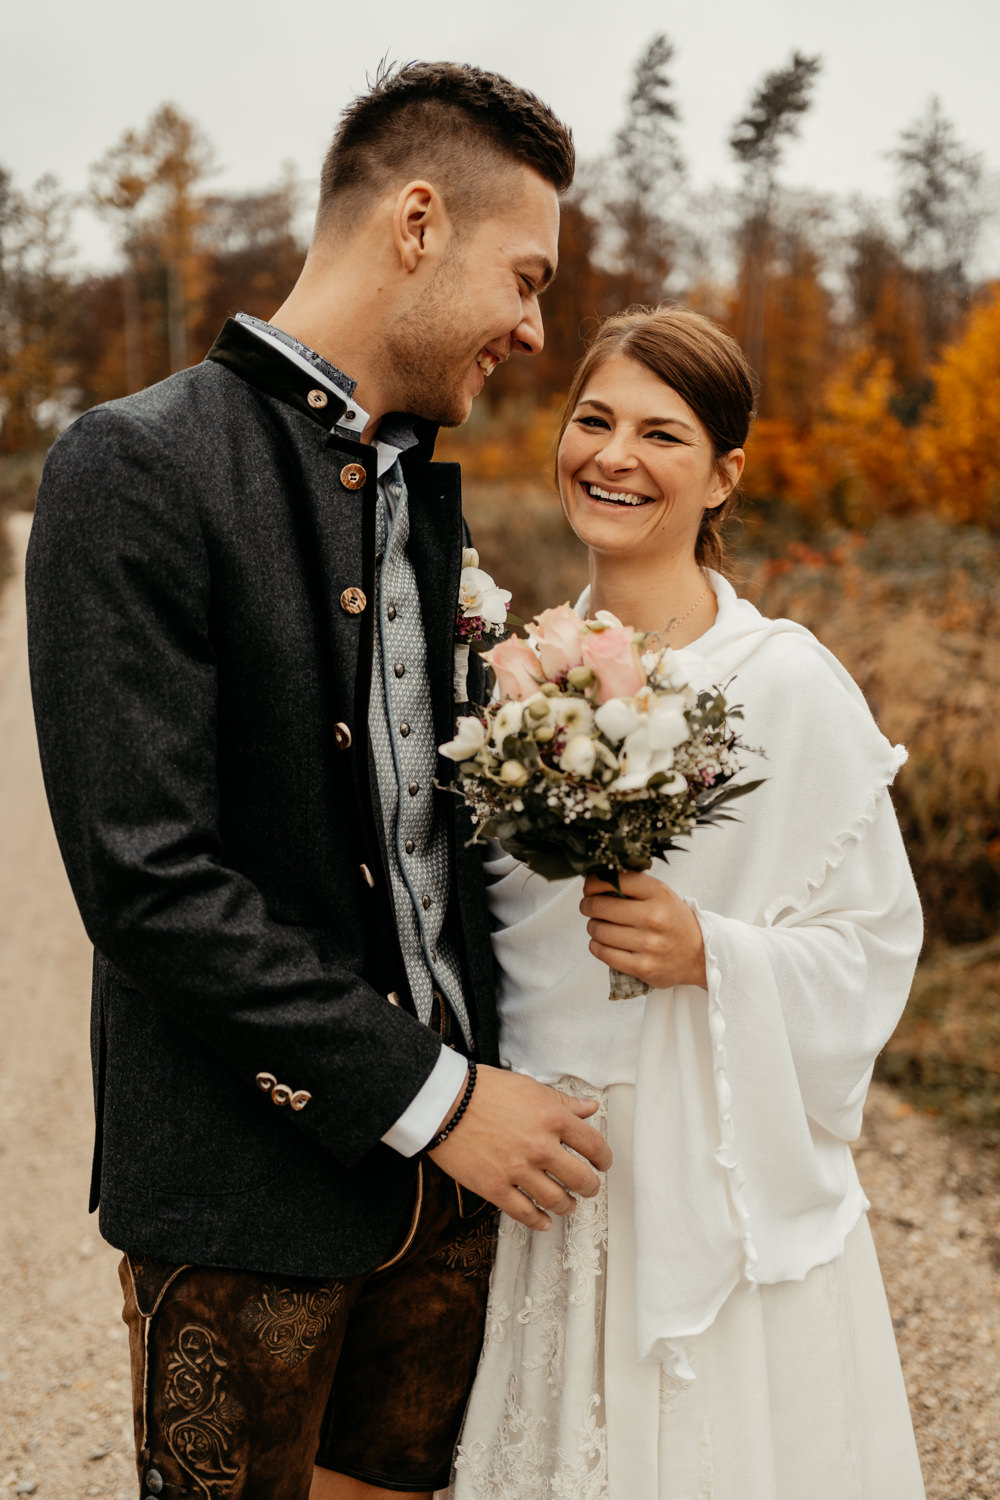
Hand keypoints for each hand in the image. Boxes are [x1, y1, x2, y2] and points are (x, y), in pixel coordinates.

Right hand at [427, 1065, 611, 1231]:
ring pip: (556, 1200)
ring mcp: (518, 1170)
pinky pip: (524, 1213)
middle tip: (589, 1188)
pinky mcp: (495, 1187)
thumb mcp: (530, 1087)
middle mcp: (540, 1146)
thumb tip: (590, 1107)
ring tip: (568, 1204)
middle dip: (590, 1187)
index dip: (604, 1158)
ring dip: (567, 1205)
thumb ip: (563, 1102)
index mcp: (553, 1118)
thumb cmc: (486, 1089)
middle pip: (581, 1179)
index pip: (593, 1145)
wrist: (445, 1102)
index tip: (603, 1163)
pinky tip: (544, 1221)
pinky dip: (539, 1221)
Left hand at [580, 869, 706, 990]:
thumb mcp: (661, 895)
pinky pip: (602, 952)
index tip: (590, 888)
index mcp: (659, 893)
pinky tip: (603, 942)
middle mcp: (654, 917)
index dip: (594, 883)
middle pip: (600, 906)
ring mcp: (648, 944)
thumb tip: (594, 880)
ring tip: (600, 926)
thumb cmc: (673, 921)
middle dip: (588, 905)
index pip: (615, 880)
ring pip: (598, 930)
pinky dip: (596, 945)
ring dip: (593, 927)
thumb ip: (632, 885)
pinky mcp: (642, 967)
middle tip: (589, 906)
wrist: (699, 955)